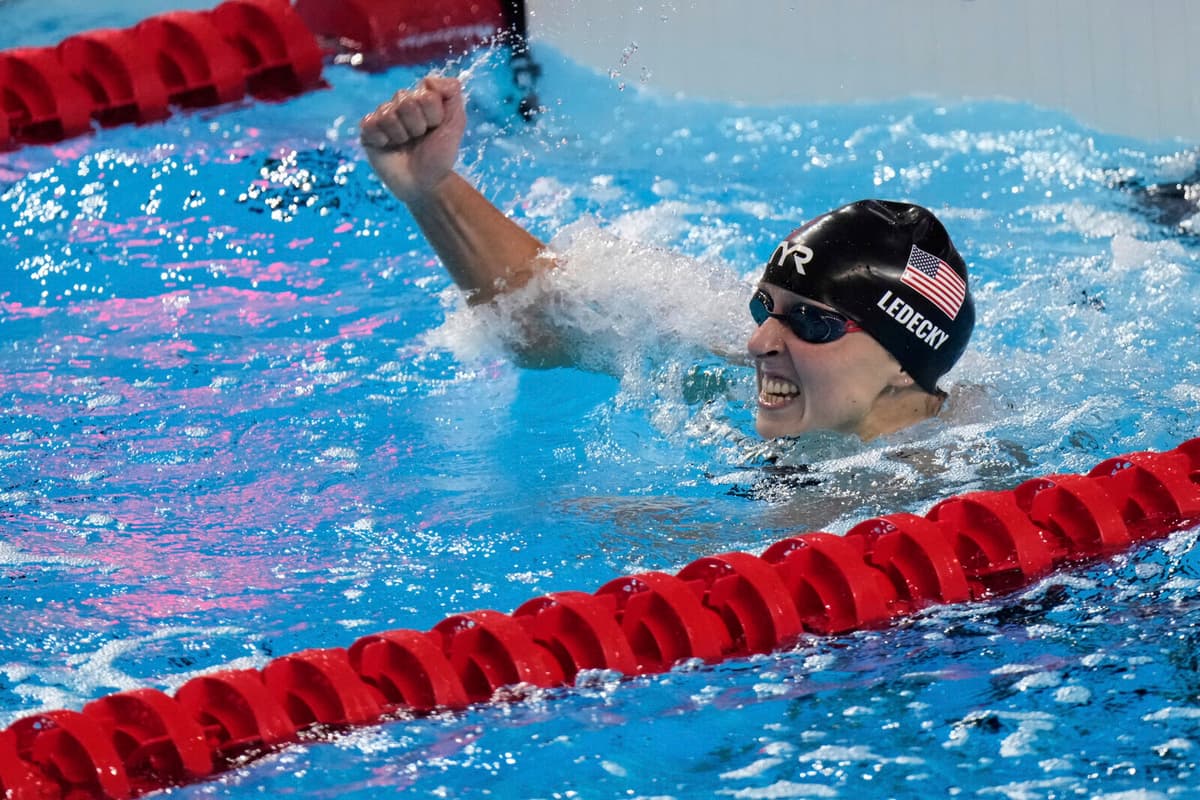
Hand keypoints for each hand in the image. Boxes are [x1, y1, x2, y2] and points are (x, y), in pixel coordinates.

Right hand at [360, 75, 465, 201]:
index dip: (433, 115)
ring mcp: (383, 117)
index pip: (425, 94)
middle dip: (417, 126)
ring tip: (404, 144)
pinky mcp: (368, 132)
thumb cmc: (440, 155)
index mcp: (421, 99)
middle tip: (418, 138)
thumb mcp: (455, 123)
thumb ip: (452, 94)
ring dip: (401, 135)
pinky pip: (369, 124)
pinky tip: (388, 146)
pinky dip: (381, 139)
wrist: (425, 184)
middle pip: (405, 101)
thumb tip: (428, 79)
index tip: (435, 129)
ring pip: (388, 114)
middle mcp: (400, 104)